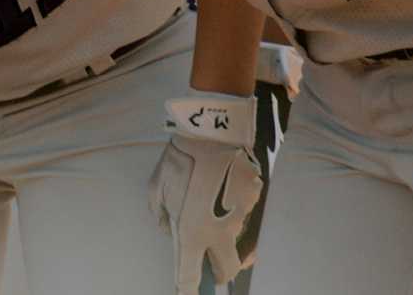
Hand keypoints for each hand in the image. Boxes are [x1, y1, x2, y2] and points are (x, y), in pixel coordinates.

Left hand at [150, 95, 262, 293]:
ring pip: (240, 244)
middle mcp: (219, 234)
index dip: (186, 290)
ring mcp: (241, 221)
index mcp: (190, 233)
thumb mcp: (156, 188)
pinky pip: (247, 219)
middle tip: (211, 265)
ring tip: (215, 212)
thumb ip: (160, 215)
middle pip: (227, 271)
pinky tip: (228, 199)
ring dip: (228, 238)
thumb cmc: (179, 160)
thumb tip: (168, 229)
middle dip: (220, 273)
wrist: (212, 133)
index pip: (189, 275)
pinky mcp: (256, 205)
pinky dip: (237, 215)